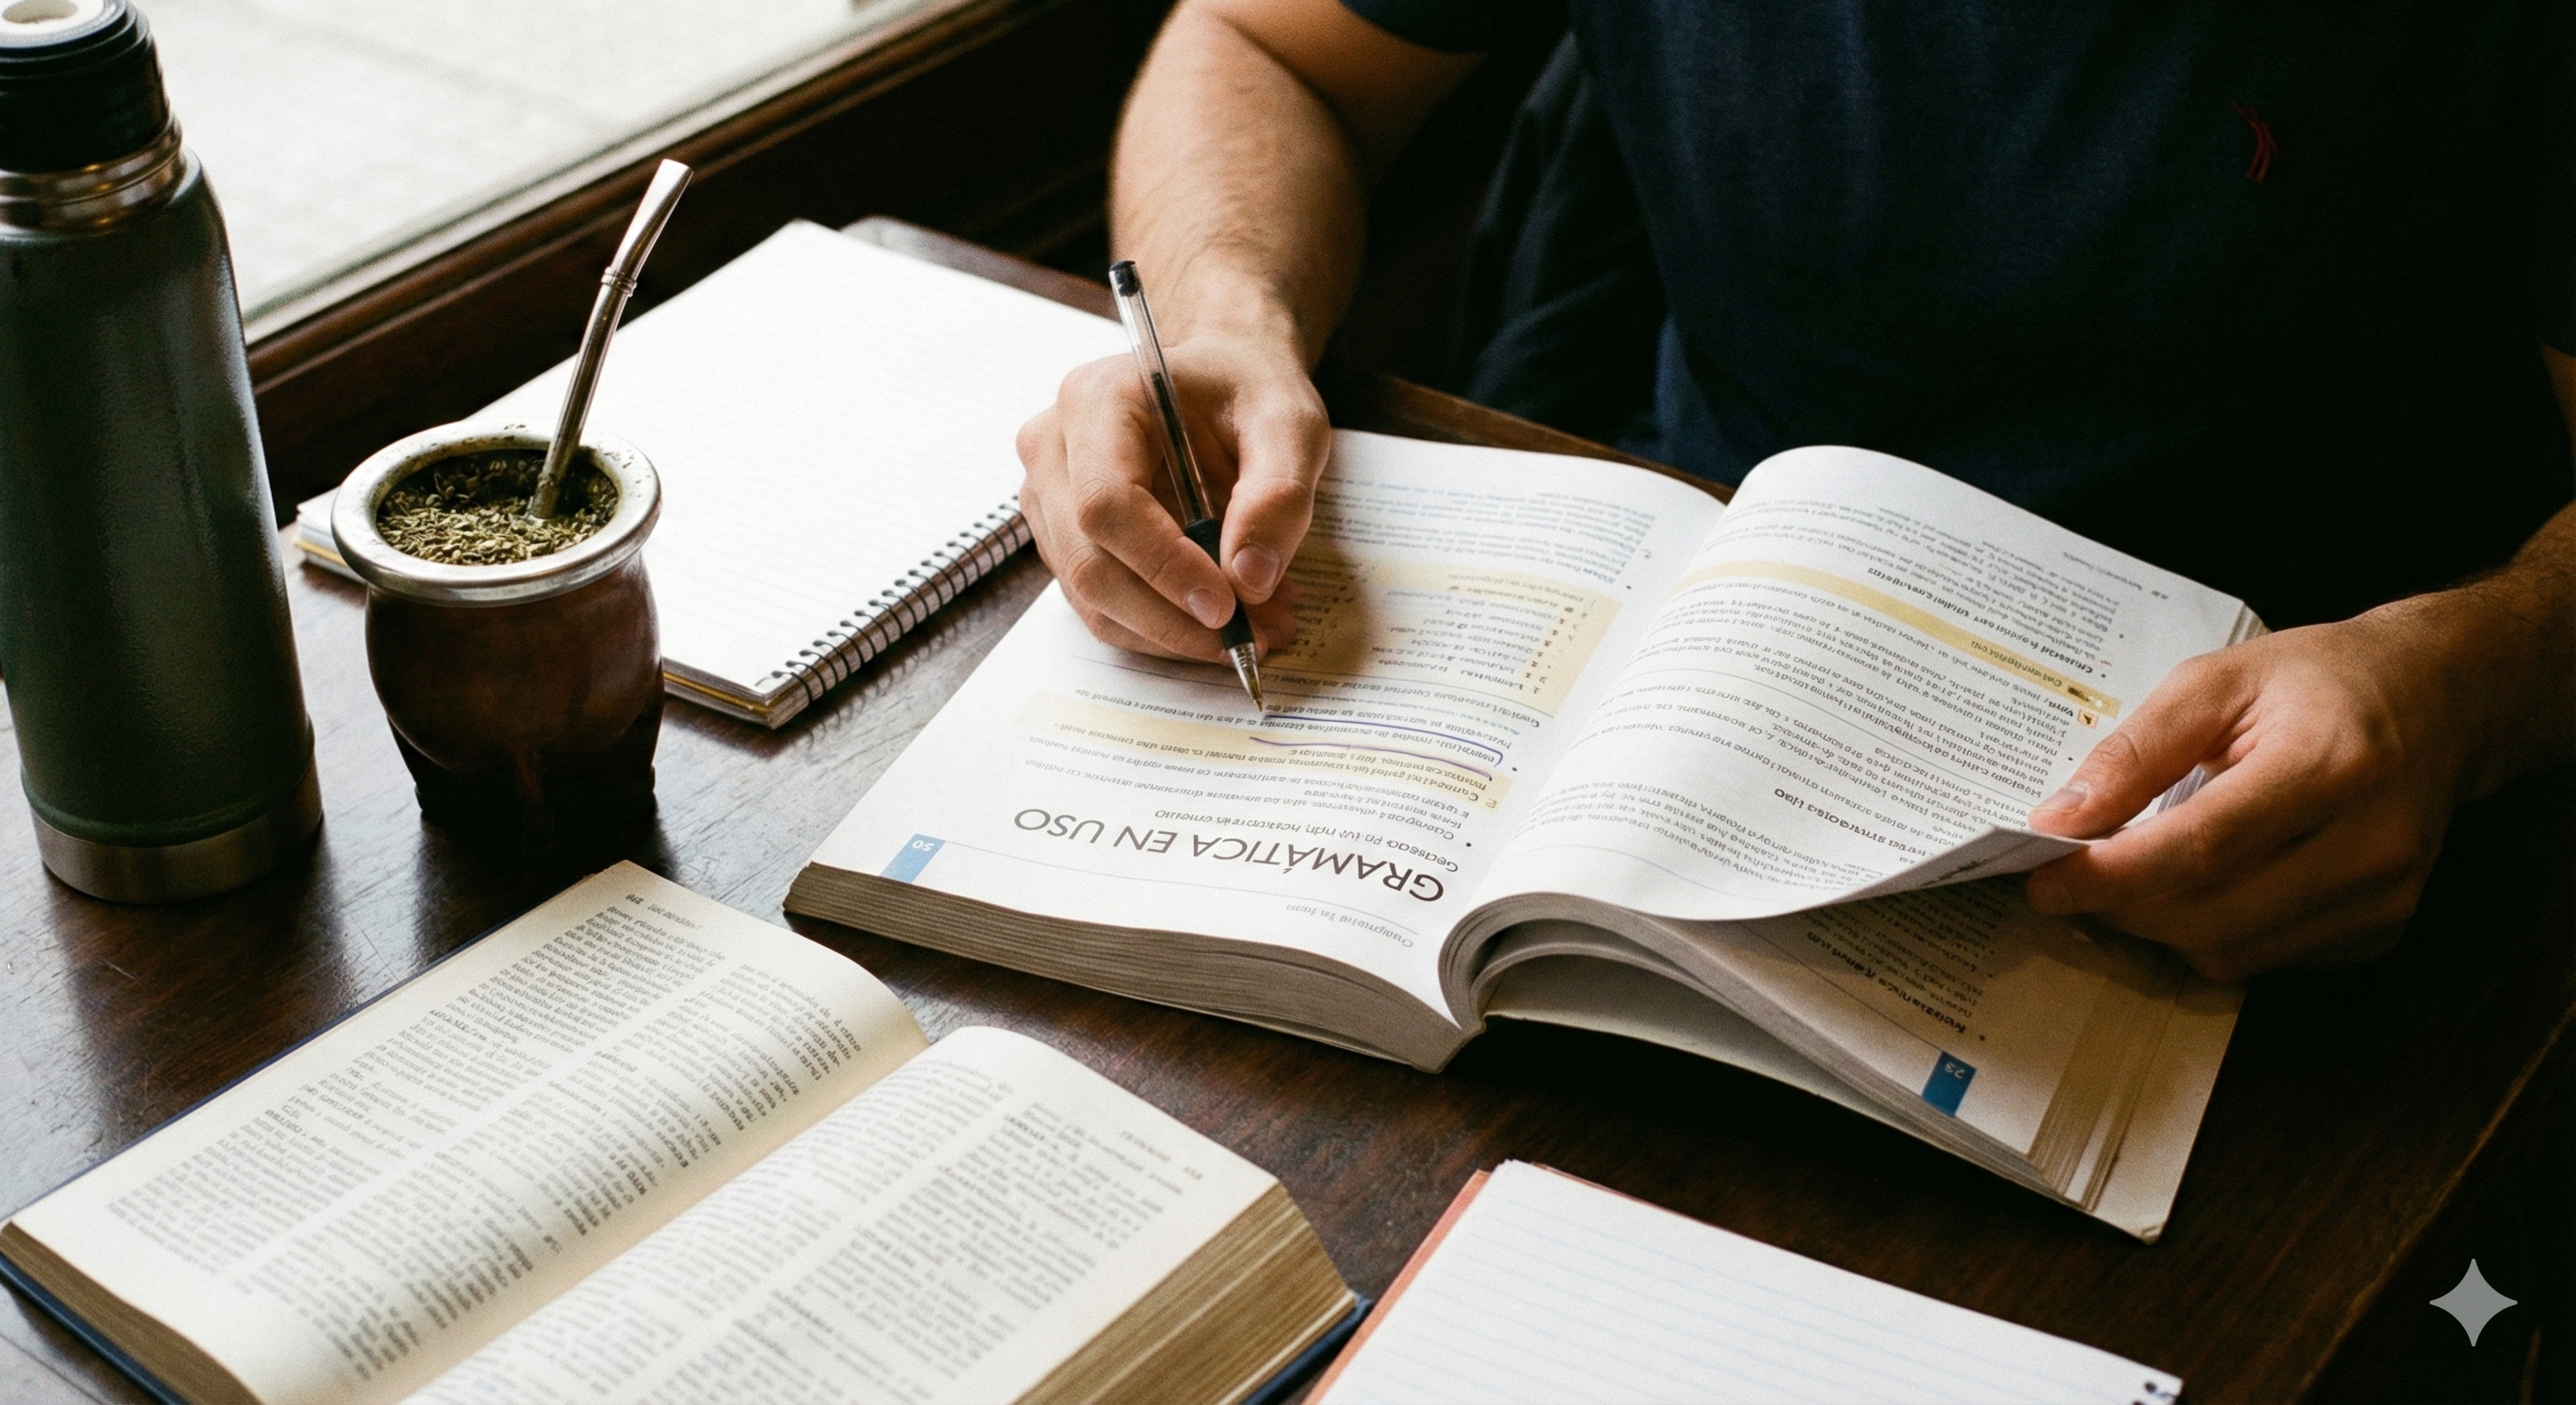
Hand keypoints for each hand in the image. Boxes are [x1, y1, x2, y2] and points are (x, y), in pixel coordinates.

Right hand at [1015, 328, 1327, 661]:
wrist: (1220, 375)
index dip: (1163, 566)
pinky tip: (1221, 619)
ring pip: (1092, 598)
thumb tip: (1250, 578)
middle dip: (1173, 618)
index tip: (1227, 607)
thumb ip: (1278, 493)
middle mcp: (1053, 449)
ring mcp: (1049, 497)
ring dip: (1172, 633)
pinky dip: (1162, 627)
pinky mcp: (1063, 537)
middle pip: (1090, 563)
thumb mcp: (1288, 421)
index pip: (1106, 503)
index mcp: (1097, 400)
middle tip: (1255, 637)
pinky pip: (1101, 605)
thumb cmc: (1246, 388)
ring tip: (1256, 629)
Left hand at [2021, 597, 2500, 981]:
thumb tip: (2063, 819)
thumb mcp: (2217, 681)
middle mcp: (2371, 843)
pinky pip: (2267, 957)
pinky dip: (2213, 932)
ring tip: (2128, 876)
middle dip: (2122, 906)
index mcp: (2330, 765)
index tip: (2043, 880)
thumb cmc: (2318, 680)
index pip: (2203, 846)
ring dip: (2160, 926)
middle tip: (2069, 877)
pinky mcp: (2383, 927)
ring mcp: (2385, 896)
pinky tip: (2197, 885)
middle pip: (2212, 914)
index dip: (2112, 874)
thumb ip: (2137, 750)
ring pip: (2233, 951)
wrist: (2437, 699)